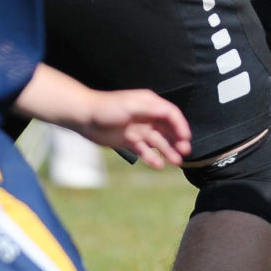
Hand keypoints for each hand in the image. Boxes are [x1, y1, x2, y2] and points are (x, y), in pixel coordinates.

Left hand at [74, 89, 190, 168]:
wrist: (84, 117)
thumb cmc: (107, 107)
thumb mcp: (131, 105)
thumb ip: (151, 109)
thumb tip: (171, 114)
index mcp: (150, 104)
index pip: (171, 114)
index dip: (180, 126)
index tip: (185, 138)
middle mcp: (147, 117)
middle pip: (168, 129)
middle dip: (178, 140)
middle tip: (185, 152)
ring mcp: (139, 130)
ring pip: (158, 142)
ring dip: (168, 151)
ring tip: (176, 161)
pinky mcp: (130, 141)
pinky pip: (145, 151)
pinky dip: (152, 158)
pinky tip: (158, 165)